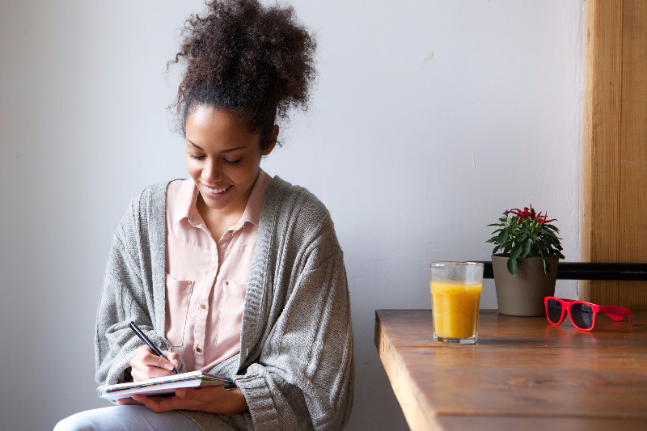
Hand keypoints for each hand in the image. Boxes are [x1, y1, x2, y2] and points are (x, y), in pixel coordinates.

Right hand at [129, 345, 178, 381]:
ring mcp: (134, 372)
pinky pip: (147, 384)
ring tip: (169, 377)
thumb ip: (172, 356)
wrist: (153, 363)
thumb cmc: (159, 357)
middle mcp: (135, 362)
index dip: (159, 362)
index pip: (146, 357)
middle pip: (148, 370)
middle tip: (173, 374)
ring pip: (148, 379)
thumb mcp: (166, 353)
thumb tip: (174, 364)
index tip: (171, 366)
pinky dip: (157, 383)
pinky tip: (163, 381)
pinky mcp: (136, 381)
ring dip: (161, 379)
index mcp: (141, 351)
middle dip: (163, 373)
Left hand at [129, 386, 247, 415]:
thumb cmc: (213, 394)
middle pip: (153, 404)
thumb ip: (192, 392)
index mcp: (181, 402)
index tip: (135, 394)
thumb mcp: (205, 392)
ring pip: (156, 400)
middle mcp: (176, 402)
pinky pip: (163, 397)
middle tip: (121, 398)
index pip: (160, 404)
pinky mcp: (179, 396)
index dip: (146, 401)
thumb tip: (178, 391)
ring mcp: (177, 400)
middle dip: (137, 402)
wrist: (222, 400)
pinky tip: (145, 389)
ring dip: (142, 398)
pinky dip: (153, 394)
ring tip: (127, 394)